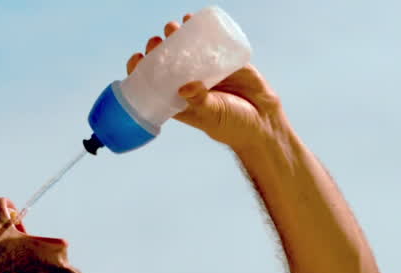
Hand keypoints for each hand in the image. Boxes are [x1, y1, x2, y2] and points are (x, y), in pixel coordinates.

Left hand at [126, 14, 287, 151]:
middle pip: (167, 61)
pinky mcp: (224, 60)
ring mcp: (206, 70)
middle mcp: (189, 82)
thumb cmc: (232, 126)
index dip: (142, 69)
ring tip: (172, 27)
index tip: (137, 58)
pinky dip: (199, 28)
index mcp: (179, 99)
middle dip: (158, 48)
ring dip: (175, 35)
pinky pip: (209, 41)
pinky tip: (190, 19)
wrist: (263, 122)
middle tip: (156, 41)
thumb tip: (184, 87)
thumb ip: (199, 101)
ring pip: (185, 48)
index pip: (154, 82)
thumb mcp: (211, 115)